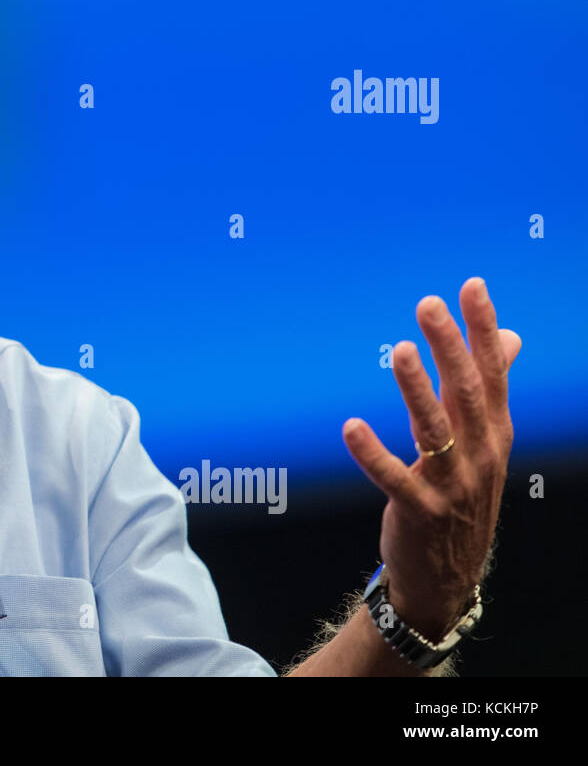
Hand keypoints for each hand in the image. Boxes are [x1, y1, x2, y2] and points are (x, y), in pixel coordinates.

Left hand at [343, 277, 520, 640]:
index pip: (494, 372)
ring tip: (401, 350)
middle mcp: (480, 456)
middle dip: (450, 346)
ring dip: (418, 390)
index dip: (483, 329)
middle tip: (428, 304)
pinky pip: (395, 478)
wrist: (448, 576)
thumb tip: (510, 337)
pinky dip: (373, 453)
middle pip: (467, 393)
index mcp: (495, 434)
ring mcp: (452, 486)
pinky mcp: (418, 511)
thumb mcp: (485, 444)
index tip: (471, 286)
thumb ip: (489, 389)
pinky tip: (351, 427)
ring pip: (435, 431)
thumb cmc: (462, 497)